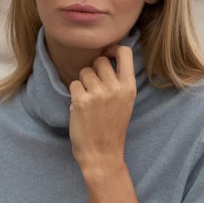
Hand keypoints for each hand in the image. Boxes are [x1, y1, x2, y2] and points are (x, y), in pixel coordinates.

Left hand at [67, 45, 136, 180]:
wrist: (102, 154)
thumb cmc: (112, 128)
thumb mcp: (125, 102)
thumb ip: (119, 81)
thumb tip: (107, 57)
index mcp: (129, 87)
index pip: (125, 52)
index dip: (113, 49)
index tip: (107, 54)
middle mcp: (115, 87)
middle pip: (100, 61)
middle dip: (94, 70)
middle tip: (94, 88)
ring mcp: (98, 93)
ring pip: (84, 72)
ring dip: (83, 83)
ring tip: (88, 100)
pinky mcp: (81, 100)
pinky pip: (74, 84)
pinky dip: (75, 94)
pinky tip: (81, 108)